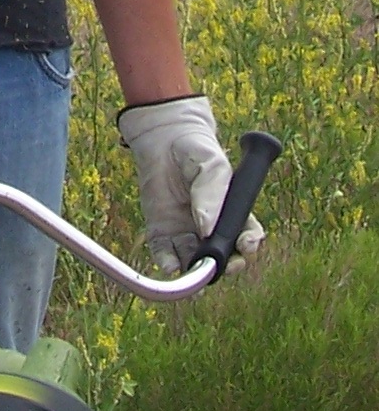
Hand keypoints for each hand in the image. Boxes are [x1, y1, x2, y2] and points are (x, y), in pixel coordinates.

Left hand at [118, 95, 264, 274]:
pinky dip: (167, 262)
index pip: (246, 237)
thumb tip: (207, 228)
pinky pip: (165, 252)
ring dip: (195, 270)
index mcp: (232, 214)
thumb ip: (212, 195)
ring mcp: (186, 231)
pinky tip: (168, 265)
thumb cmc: (195, 151)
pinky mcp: (162, 230)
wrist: (163, 139)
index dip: (248, 245)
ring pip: (194, 260)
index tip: (245, 245)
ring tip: (193, 271)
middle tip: (217, 263)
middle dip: (224, 266)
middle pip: (222, 257)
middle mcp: (211, 228)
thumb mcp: (211, 167)